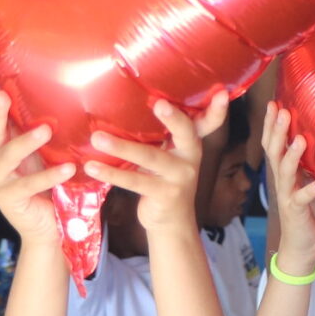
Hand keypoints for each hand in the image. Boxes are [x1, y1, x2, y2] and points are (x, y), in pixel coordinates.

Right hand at [0, 81, 73, 248]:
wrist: (51, 227)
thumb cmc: (51, 186)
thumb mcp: (47, 155)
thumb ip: (44, 133)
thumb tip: (63, 100)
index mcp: (2, 147)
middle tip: (3, 95)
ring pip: (6, 157)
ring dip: (25, 142)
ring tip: (46, 131)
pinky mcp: (8, 200)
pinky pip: (27, 185)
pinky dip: (48, 176)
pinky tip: (67, 169)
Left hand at [88, 97, 227, 242]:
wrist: (171, 223)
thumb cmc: (163, 179)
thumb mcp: (168, 155)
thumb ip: (161, 135)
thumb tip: (123, 103)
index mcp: (191, 143)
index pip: (208, 123)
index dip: (217, 109)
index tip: (222, 93)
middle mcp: (190, 157)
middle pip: (186, 133)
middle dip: (174, 118)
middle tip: (158, 103)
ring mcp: (179, 177)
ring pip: (151, 157)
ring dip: (122, 147)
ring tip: (97, 138)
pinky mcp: (164, 194)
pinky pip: (135, 181)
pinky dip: (112, 173)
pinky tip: (92, 167)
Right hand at [260, 102, 314, 277]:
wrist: (301, 247)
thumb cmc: (308, 211)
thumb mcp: (309, 180)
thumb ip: (311, 162)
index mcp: (284, 172)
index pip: (273, 144)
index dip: (272, 125)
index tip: (274, 103)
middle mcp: (282, 181)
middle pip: (274, 152)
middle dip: (277, 131)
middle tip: (282, 110)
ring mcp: (287, 196)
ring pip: (285, 172)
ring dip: (291, 155)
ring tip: (300, 139)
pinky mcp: (296, 212)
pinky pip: (301, 199)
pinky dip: (311, 190)